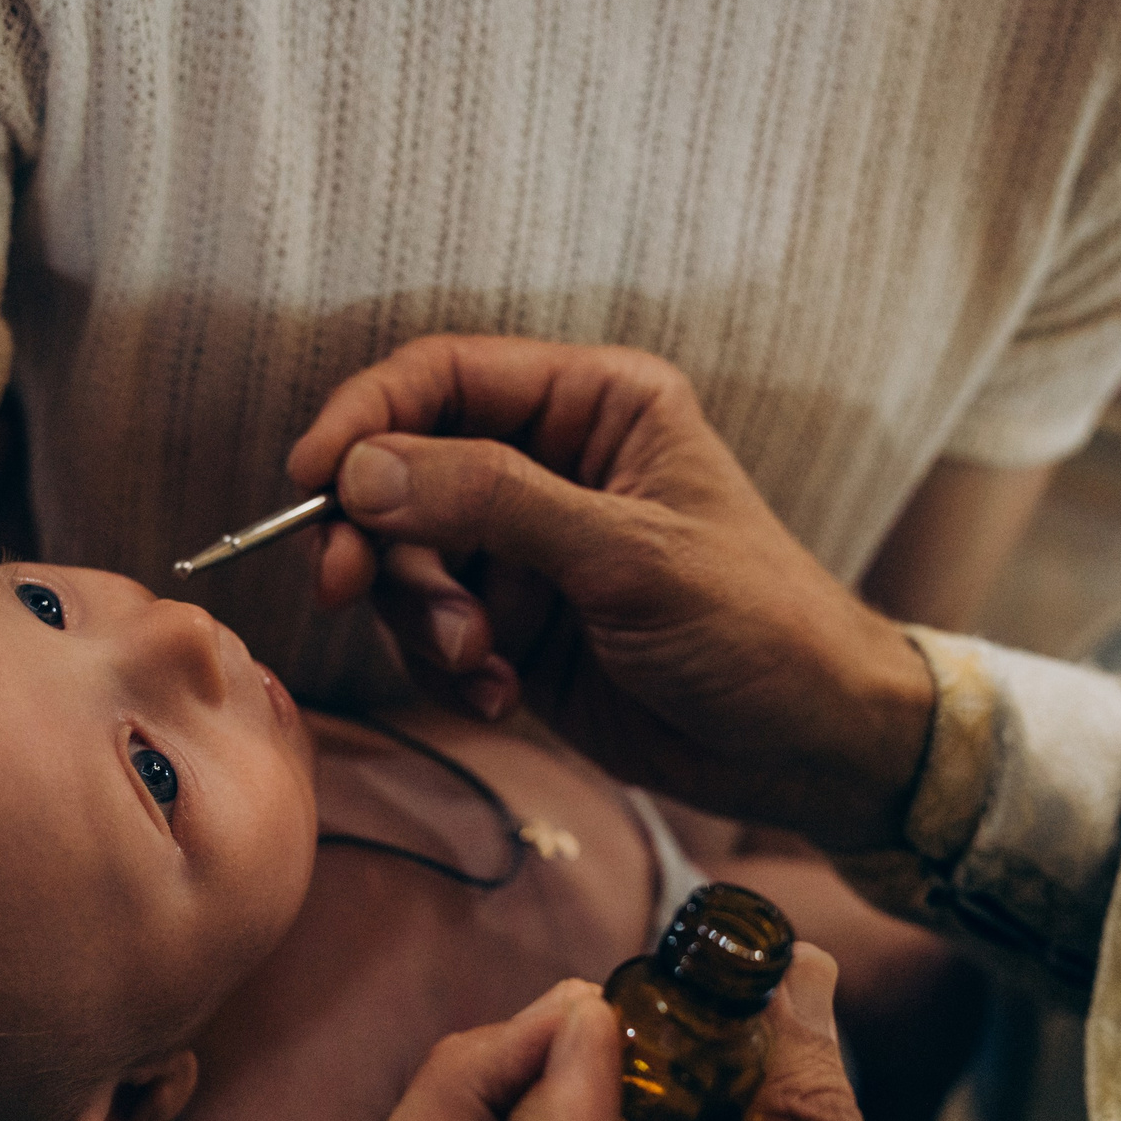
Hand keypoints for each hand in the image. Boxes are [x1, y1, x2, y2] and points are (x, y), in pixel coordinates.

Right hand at [290, 337, 931, 849]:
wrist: (809, 744)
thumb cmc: (756, 624)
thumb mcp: (626, 553)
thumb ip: (492, 501)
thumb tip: (364, 469)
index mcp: (594, 404)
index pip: (443, 376)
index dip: (365, 418)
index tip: (310, 479)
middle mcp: (552, 464)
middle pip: (405, 471)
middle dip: (380, 538)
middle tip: (350, 590)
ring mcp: (529, 550)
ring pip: (409, 561)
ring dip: (421, 617)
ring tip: (479, 663)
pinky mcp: (517, 627)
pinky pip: (433, 632)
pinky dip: (448, 668)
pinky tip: (501, 696)